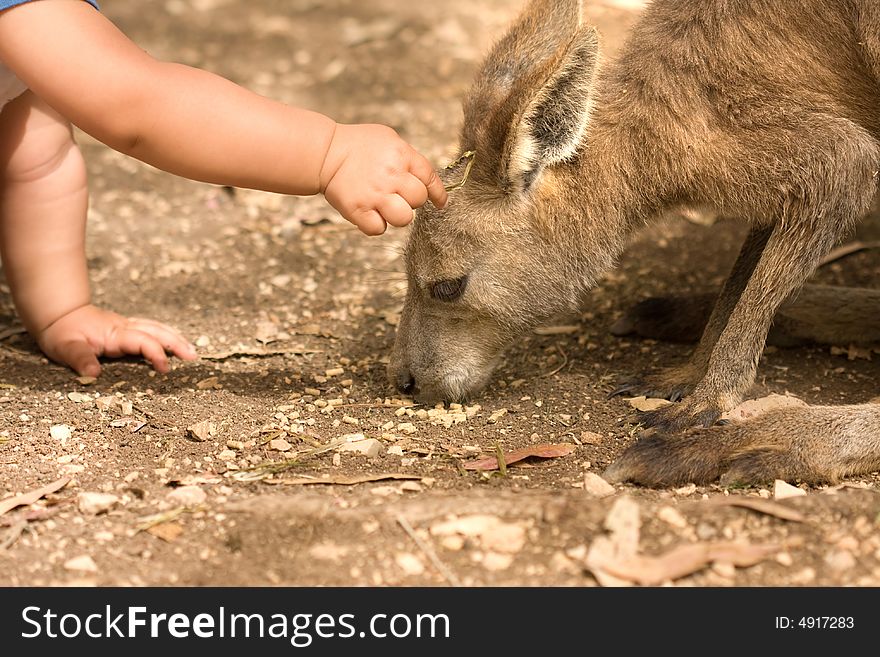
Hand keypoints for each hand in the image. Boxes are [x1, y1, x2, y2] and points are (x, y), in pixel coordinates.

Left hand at [35, 304, 197, 376]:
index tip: (165, 369)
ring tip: (191, 350)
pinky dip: (166, 335)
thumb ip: (80, 359)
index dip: (156, 354)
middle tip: (193, 356)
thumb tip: (93, 373)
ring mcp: (127, 327)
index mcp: (116, 334)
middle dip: (177, 343)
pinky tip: (173, 342)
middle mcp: (126, 328)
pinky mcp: (126, 328)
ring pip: (158, 328)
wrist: (59, 314)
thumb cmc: (61, 332)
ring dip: (176, 338)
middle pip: (158, 332)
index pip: (144, 342)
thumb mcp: (65, 347)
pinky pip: (152, 329)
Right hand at [319, 124, 447, 234]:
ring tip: (384, 206)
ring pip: (404, 218)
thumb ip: (408, 157)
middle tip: (396, 195)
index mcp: (402, 155)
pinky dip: (375, 225)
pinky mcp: (358, 210)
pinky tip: (369, 213)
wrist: (325, 153)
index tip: (440, 203)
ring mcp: (375, 194)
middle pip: (419, 200)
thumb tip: (424, 177)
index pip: (430, 178)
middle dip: (411, 200)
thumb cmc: (358, 144)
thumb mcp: (388, 139)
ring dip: (397, 215)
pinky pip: (378, 229)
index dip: (438, 193)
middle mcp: (391, 175)